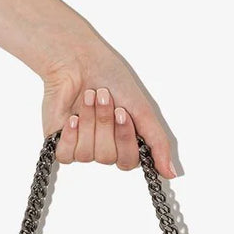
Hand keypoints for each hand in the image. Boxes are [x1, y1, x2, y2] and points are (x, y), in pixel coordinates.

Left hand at [41, 49, 177, 178]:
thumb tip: (171, 173)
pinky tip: (72, 116)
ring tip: (87, 97)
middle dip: (105, 124)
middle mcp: (105, 148)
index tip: (122, 111)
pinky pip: (67, 155)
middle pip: (108, 157)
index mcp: (126, 141)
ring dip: (89, 122)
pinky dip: (70, 134)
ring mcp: (82, 147)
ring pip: (87, 155)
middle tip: (103, 97)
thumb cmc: (109, 77)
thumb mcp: (142, 109)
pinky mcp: (61, 144)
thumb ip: (157, 143)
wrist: (76, 60)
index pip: (128, 161)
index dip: (124, 138)